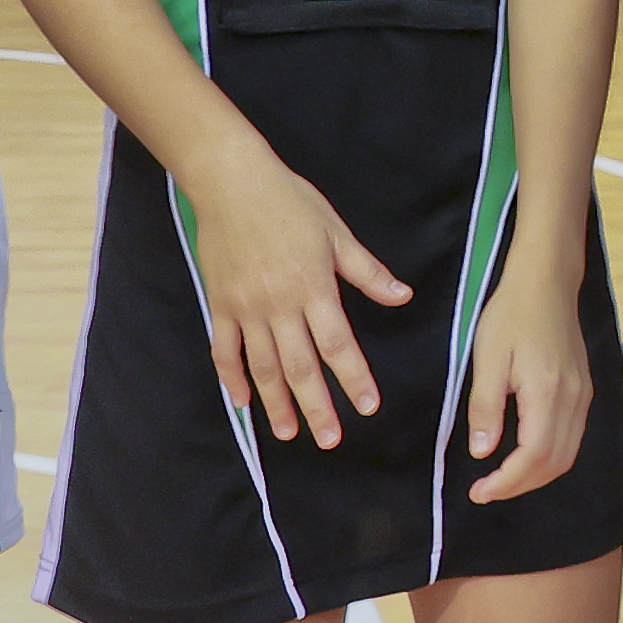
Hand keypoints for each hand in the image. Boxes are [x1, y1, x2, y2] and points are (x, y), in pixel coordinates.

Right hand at [188, 142, 411, 448]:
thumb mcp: (337, 232)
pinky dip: (233, 378)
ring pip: (263, 366)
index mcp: (314, 287)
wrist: (232, 182)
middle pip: (300, 366)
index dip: (353, 377)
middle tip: (328, 440)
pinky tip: (243, 403)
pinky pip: (225, 350)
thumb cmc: (291, 202)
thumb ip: (367, 271)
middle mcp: (280, 305)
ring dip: (276, 403)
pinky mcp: (219, 305)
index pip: (338, 343)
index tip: (367, 407)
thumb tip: (403, 297)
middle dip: (316, 406)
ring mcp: (246, 308)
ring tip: (289, 433)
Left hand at [461, 255, 598, 505]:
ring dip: (535, 476)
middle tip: (485, 491)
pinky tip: (524, 455)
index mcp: (547, 391)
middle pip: (554, 463)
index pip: (534, 456)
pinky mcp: (583, 390)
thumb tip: (482, 452)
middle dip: (519, 486)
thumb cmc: (512, 315)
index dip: (507, 482)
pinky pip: (572, 438)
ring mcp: (582, 395)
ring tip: (502, 479)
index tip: (478, 492)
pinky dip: (549, 458)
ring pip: (567, 455)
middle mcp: (573, 398)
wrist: (547, 282)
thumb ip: (485, 407)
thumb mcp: (487, 358)